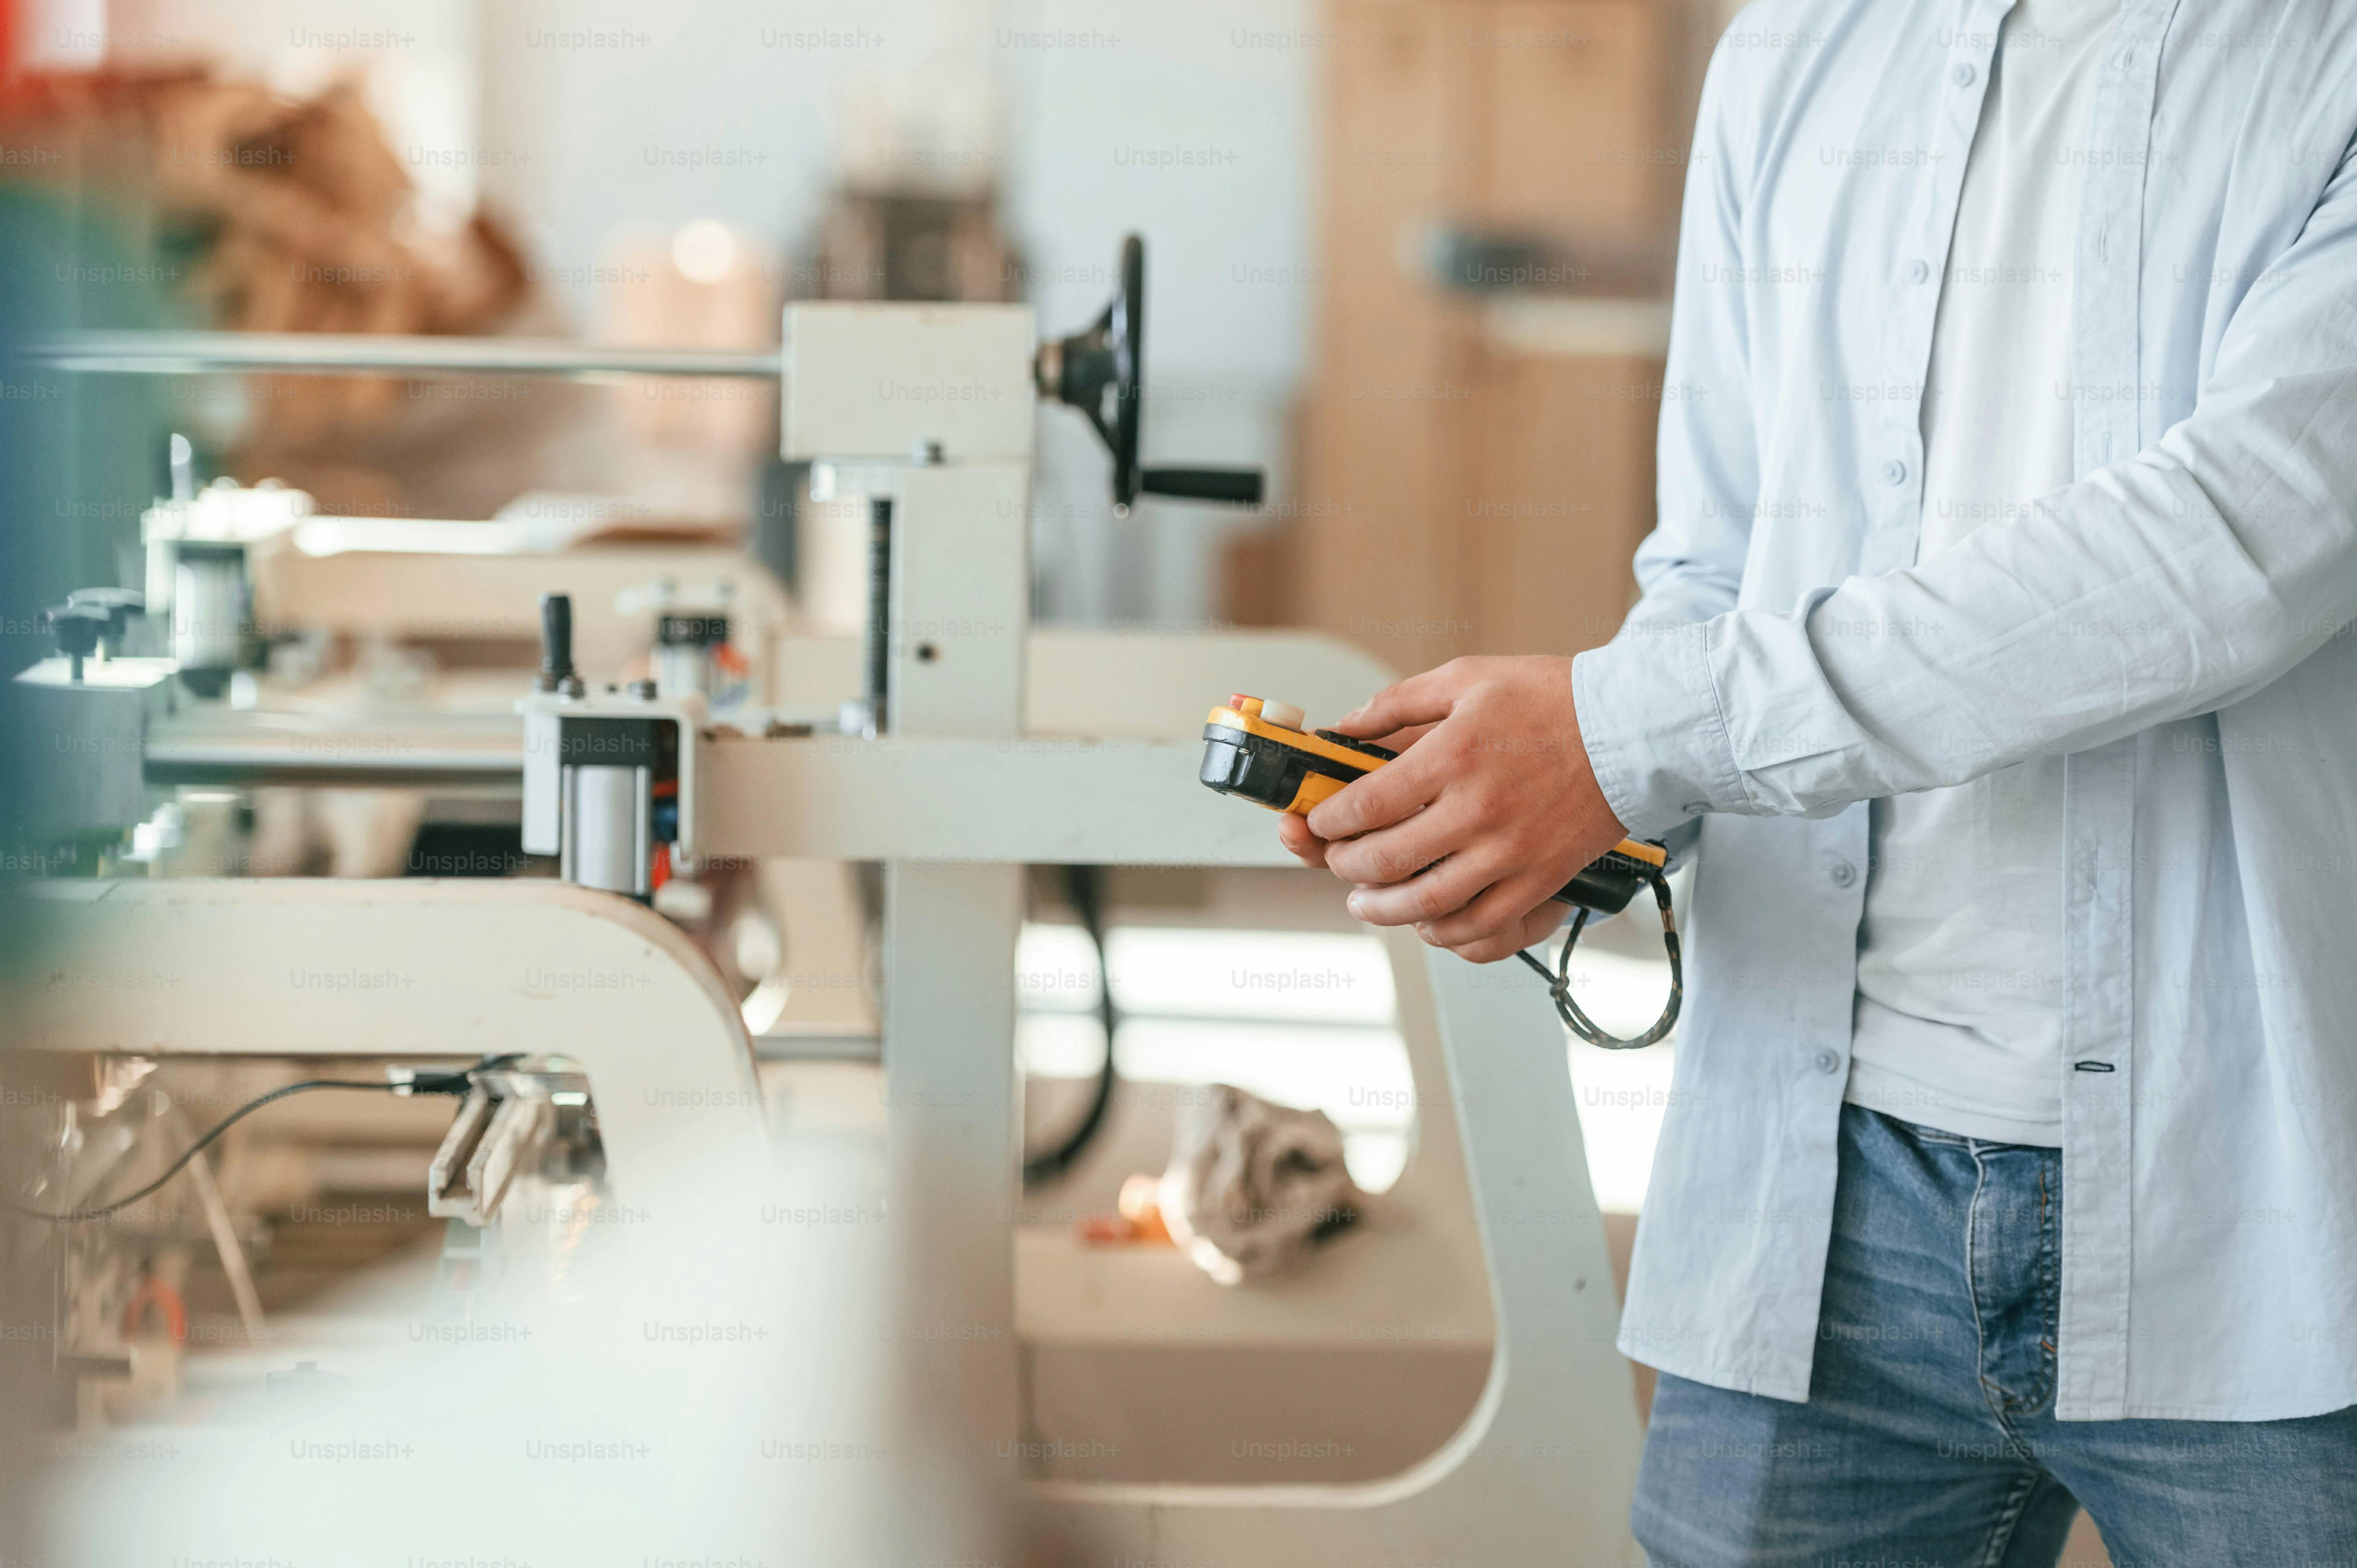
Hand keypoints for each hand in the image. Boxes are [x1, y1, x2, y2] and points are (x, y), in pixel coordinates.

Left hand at [1276, 656, 1626, 962]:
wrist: (1634, 727)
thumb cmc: (1551, 697)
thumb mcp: (1467, 677)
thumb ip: (1398, 702)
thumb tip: (1344, 729)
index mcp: (1452, 756)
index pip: (1366, 805)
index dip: (1329, 821)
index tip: (1319, 821)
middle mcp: (1478, 810)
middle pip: (1386, 861)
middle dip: (1345, 866)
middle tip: (1337, 860)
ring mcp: (1511, 852)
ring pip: (1426, 904)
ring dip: (1382, 909)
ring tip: (1364, 900)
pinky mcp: (1541, 879)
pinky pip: (1483, 926)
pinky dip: (1444, 933)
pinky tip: (1426, 923)